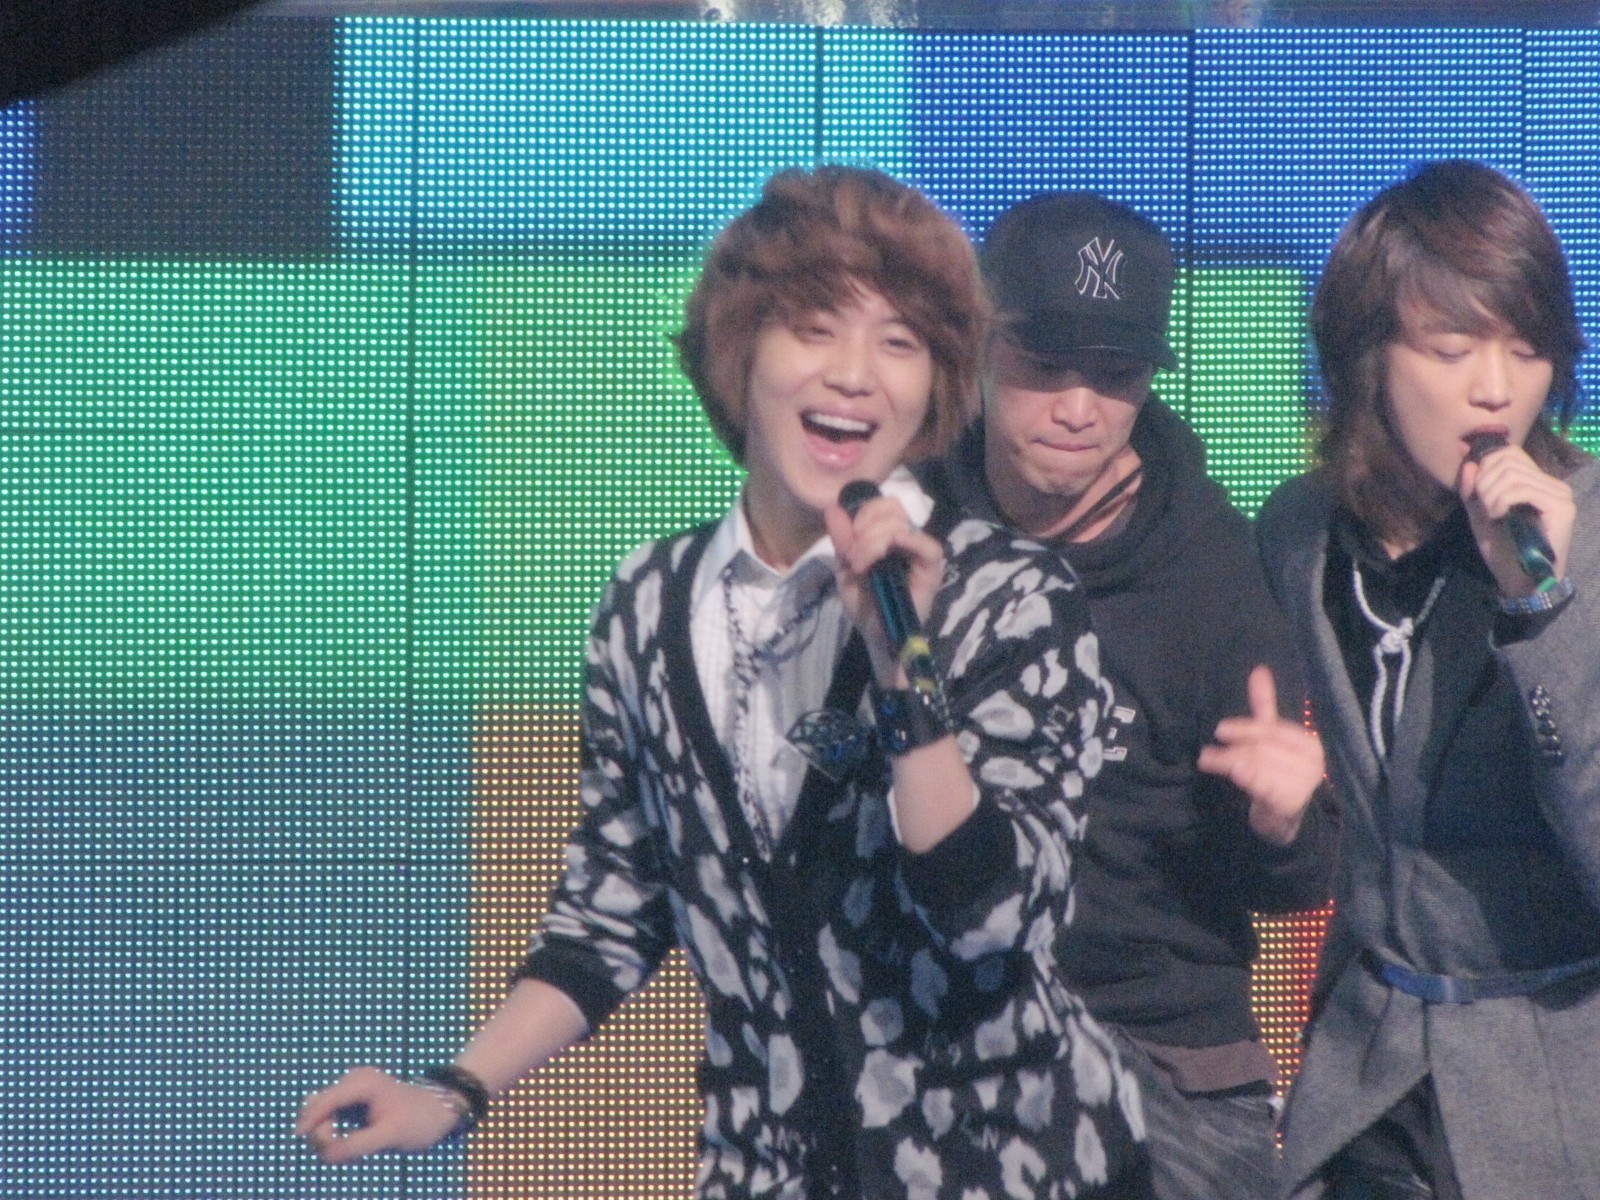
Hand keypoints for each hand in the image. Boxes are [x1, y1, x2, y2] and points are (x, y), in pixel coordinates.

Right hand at [295, 1065, 462, 1162]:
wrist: (439, 1108)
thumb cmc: (419, 1121)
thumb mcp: (390, 1136)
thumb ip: (357, 1144)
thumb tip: (326, 1153)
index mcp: (363, 1083)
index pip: (325, 1102)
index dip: (310, 1121)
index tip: (301, 1139)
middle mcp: (354, 1080)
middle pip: (319, 1106)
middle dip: (321, 1130)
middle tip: (339, 1152)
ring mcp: (353, 1087)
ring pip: (322, 1110)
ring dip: (326, 1131)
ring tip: (345, 1148)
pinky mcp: (354, 1096)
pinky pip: (331, 1113)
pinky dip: (332, 1128)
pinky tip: (344, 1140)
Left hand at [825, 494, 943, 687]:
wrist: (875, 635)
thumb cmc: (864, 603)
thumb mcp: (845, 569)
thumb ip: (842, 539)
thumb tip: (833, 509)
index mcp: (886, 535)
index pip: (881, 504)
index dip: (862, 513)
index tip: (848, 541)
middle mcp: (906, 539)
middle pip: (891, 508)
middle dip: (865, 528)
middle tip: (854, 558)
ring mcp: (920, 553)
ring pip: (901, 523)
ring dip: (874, 541)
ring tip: (862, 566)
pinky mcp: (931, 570)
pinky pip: (928, 546)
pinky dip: (907, 542)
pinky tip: (889, 553)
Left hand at [1197, 665, 1323, 846]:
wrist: (1284, 817)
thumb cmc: (1275, 772)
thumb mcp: (1269, 737)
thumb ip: (1265, 705)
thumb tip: (1259, 670)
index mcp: (1308, 743)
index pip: (1272, 729)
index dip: (1245, 729)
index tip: (1220, 730)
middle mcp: (1312, 762)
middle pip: (1262, 748)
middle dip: (1232, 749)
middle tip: (1206, 755)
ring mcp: (1305, 784)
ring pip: (1258, 765)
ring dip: (1229, 764)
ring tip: (1207, 762)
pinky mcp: (1292, 803)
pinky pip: (1264, 787)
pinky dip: (1249, 780)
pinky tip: (1236, 775)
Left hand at [1459, 443, 1574, 597]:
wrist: (1519, 579)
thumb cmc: (1502, 549)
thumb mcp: (1479, 513)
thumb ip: (1473, 488)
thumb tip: (1469, 460)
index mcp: (1537, 481)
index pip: (1510, 452)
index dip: (1486, 465)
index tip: (1477, 491)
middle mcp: (1553, 483)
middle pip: (1508, 461)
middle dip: (1485, 482)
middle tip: (1483, 507)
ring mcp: (1560, 494)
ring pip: (1512, 474)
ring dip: (1490, 495)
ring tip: (1490, 514)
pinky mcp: (1561, 507)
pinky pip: (1522, 489)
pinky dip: (1501, 501)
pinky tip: (1498, 516)